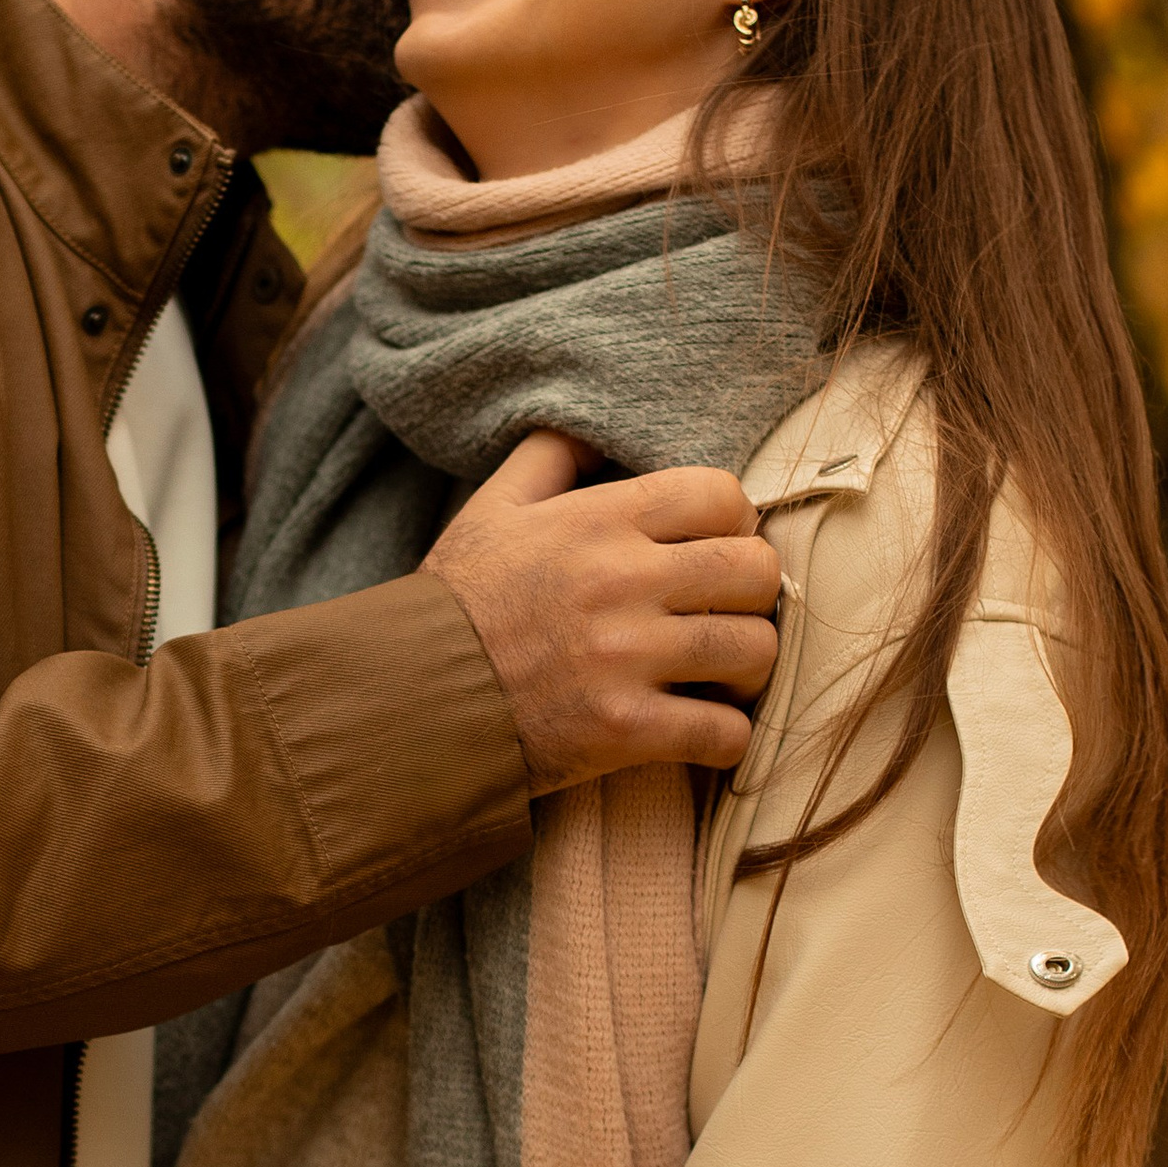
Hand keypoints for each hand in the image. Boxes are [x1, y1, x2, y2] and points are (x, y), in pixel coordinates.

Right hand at [424, 432, 781, 794]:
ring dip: (746, 667)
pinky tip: (702, 729)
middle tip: (723, 613)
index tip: (712, 550)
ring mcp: (626, 658)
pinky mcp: (625, 730)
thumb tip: (598, 429)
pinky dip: (727, 737)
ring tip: (717, 675)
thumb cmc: (458, 604)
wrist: (411, 702)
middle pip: (756, 569)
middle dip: (750, 593)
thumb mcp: (492, 509)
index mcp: (598, 521)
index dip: (733, 521)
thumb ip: (550, 455)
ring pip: (755, 650)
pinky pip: (727, 733)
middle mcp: (620, 581)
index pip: (723, 494)